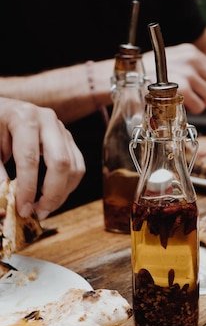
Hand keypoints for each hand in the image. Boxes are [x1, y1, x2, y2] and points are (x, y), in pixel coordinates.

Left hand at [0, 98, 84, 218]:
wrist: (2, 112)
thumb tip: (5, 200)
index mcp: (23, 118)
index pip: (30, 159)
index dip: (27, 188)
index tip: (22, 209)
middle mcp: (47, 120)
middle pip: (61, 162)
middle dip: (52, 194)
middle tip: (39, 213)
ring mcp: (61, 128)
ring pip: (74, 167)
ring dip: (62, 194)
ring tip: (44, 208)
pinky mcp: (68, 139)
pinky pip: (77, 166)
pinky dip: (68, 185)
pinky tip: (51, 195)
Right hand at [143, 43, 205, 113]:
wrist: (127, 78)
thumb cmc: (149, 74)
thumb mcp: (173, 63)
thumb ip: (194, 73)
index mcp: (191, 52)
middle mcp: (192, 60)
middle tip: (198, 102)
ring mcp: (188, 73)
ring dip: (201, 105)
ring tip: (186, 104)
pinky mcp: (182, 88)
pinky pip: (200, 106)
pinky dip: (192, 111)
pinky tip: (180, 106)